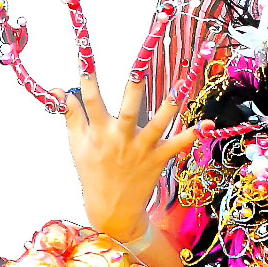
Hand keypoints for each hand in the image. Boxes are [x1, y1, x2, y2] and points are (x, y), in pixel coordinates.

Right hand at [50, 69, 206, 243]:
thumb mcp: (77, 146)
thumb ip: (71, 116)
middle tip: (141, 65)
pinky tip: (207, 124)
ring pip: (158, 123)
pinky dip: (192, 135)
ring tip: (183, 84)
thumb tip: (59, 89)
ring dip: (171, 104)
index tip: (86, 56)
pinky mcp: (158, 159)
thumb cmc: (92, 172)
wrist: (111, 210)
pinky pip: (178, 144)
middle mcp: (121, 139)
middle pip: (129, 108)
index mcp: (99, 133)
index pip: (91, 100)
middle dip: (135, 86)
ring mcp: (141, 149)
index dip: (87, 78)